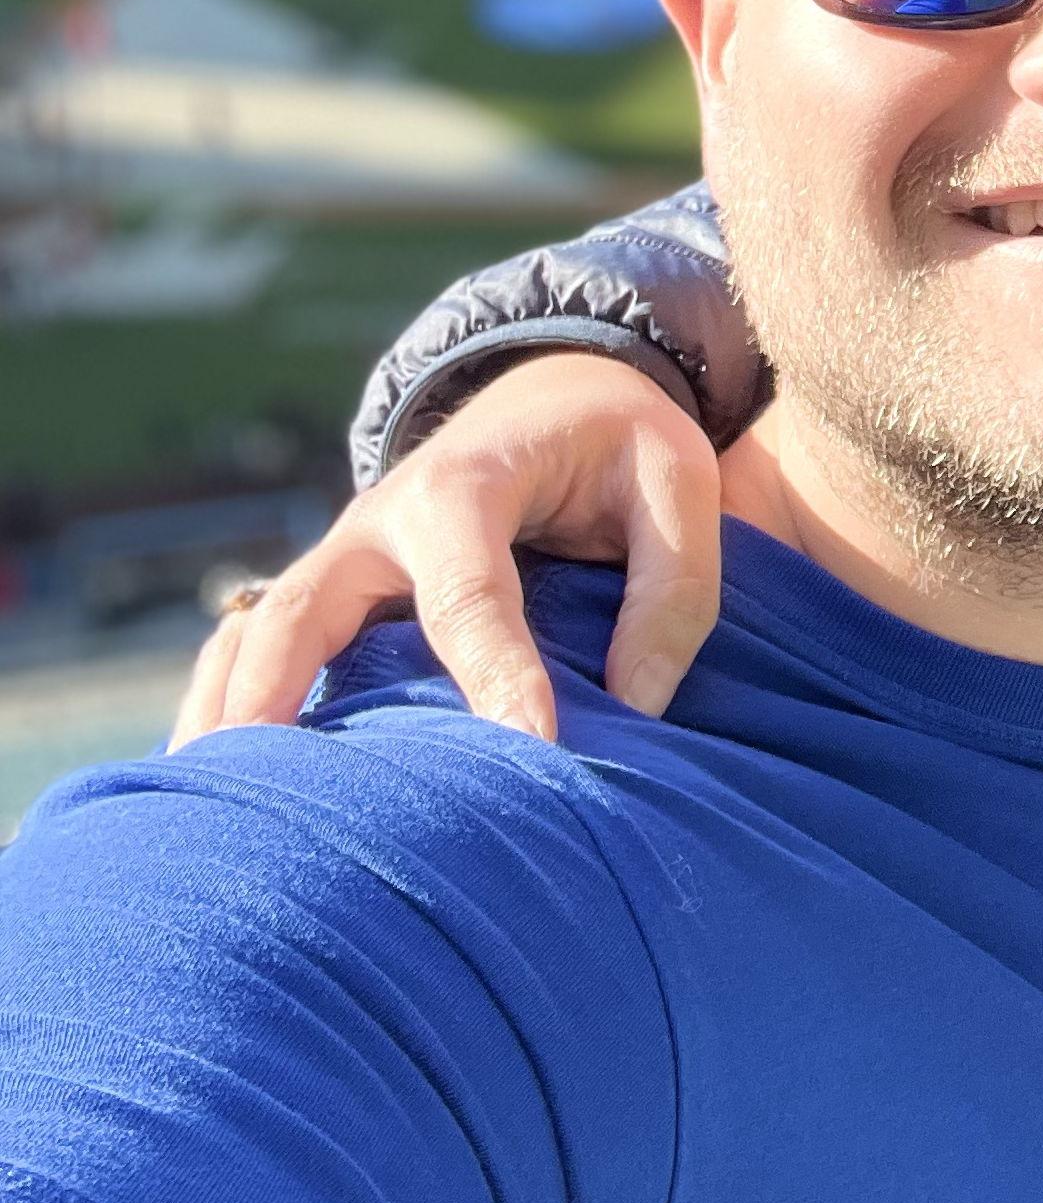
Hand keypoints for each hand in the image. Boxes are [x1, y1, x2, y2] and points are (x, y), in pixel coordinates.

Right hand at [171, 354, 722, 747]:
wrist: (558, 392)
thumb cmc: (622, 445)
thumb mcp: (679, 482)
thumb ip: (671, 591)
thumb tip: (638, 707)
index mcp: (467, 487)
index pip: (469, 597)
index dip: (496, 678)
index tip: (528, 753)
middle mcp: (380, 522)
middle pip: (304, 613)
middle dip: (275, 695)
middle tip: (262, 793)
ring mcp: (344, 560)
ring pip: (256, 636)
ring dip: (227, 714)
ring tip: (203, 811)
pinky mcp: (335, 592)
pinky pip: (258, 647)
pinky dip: (228, 704)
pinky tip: (219, 784)